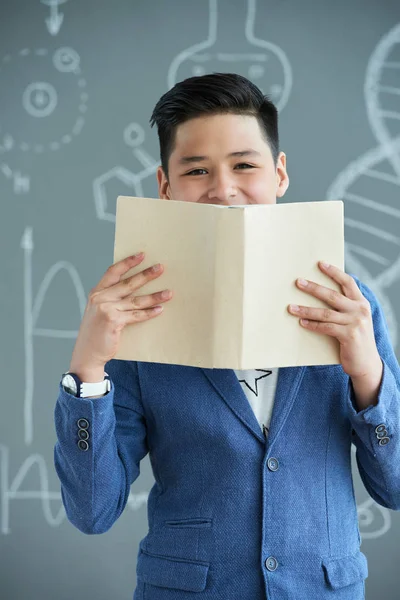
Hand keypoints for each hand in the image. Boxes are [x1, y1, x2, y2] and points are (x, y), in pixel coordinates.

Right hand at [69, 252, 172, 372]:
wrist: (87, 353)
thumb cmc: (96, 332)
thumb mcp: (98, 310)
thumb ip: (111, 298)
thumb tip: (135, 290)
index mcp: (97, 292)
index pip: (113, 272)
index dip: (128, 262)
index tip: (142, 255)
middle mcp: (101, 298)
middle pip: (128, 283)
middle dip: (146, 275)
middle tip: (161, 268)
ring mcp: (106, 309)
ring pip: (136, 300)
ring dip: (155, 296)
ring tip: (169, 293)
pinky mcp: (114, 321)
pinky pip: (136, 315)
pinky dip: (149, 313)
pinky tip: (160, 309)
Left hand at [287, 261, 380, 377]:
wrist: (367, 364)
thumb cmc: (356, 340)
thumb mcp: (355, 320)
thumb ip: (345, 308)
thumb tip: (321, 295)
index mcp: (362, 303)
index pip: (348, 282)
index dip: (334, 272)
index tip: (320, 264)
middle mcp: (360, 310)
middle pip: (333, 295)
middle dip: (314, 288)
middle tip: (298, 282)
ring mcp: (355, 323)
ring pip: (325, 312)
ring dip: (306, 309)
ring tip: (291, 307)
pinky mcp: (349, 336)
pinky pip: (326, 327)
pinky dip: (312, 325)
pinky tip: (302, 322)